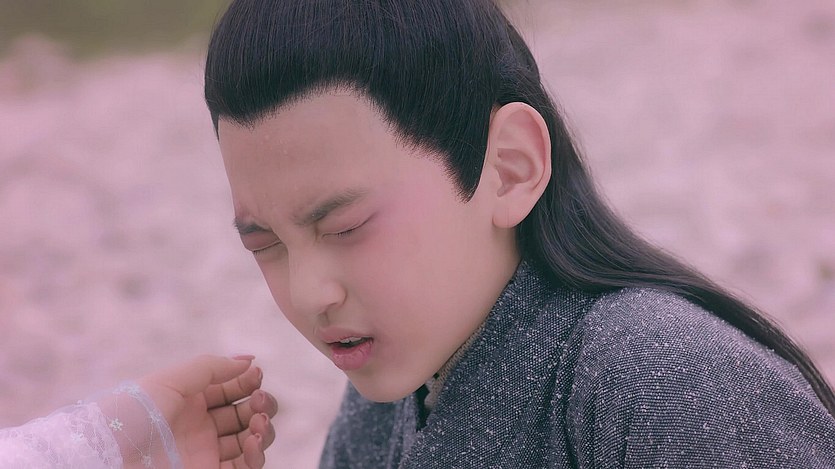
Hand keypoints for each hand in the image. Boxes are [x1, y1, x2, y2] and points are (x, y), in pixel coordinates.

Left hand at [138, 354, 278, 468]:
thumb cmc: (130, 415)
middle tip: (259, 400)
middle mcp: (200, 426)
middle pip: (245, 413)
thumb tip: (249, 360)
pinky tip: (252, 442)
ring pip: (250, 440)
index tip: (257, 375)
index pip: (230, 388)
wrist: (105, 459)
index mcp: (189, 400)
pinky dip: (255, 455)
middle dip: (260, 403)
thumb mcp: (168, 380)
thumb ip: (211, 367)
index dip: (248, 381)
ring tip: (257, 422)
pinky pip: (244, 467)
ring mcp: (205, 452)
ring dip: (262, 428)